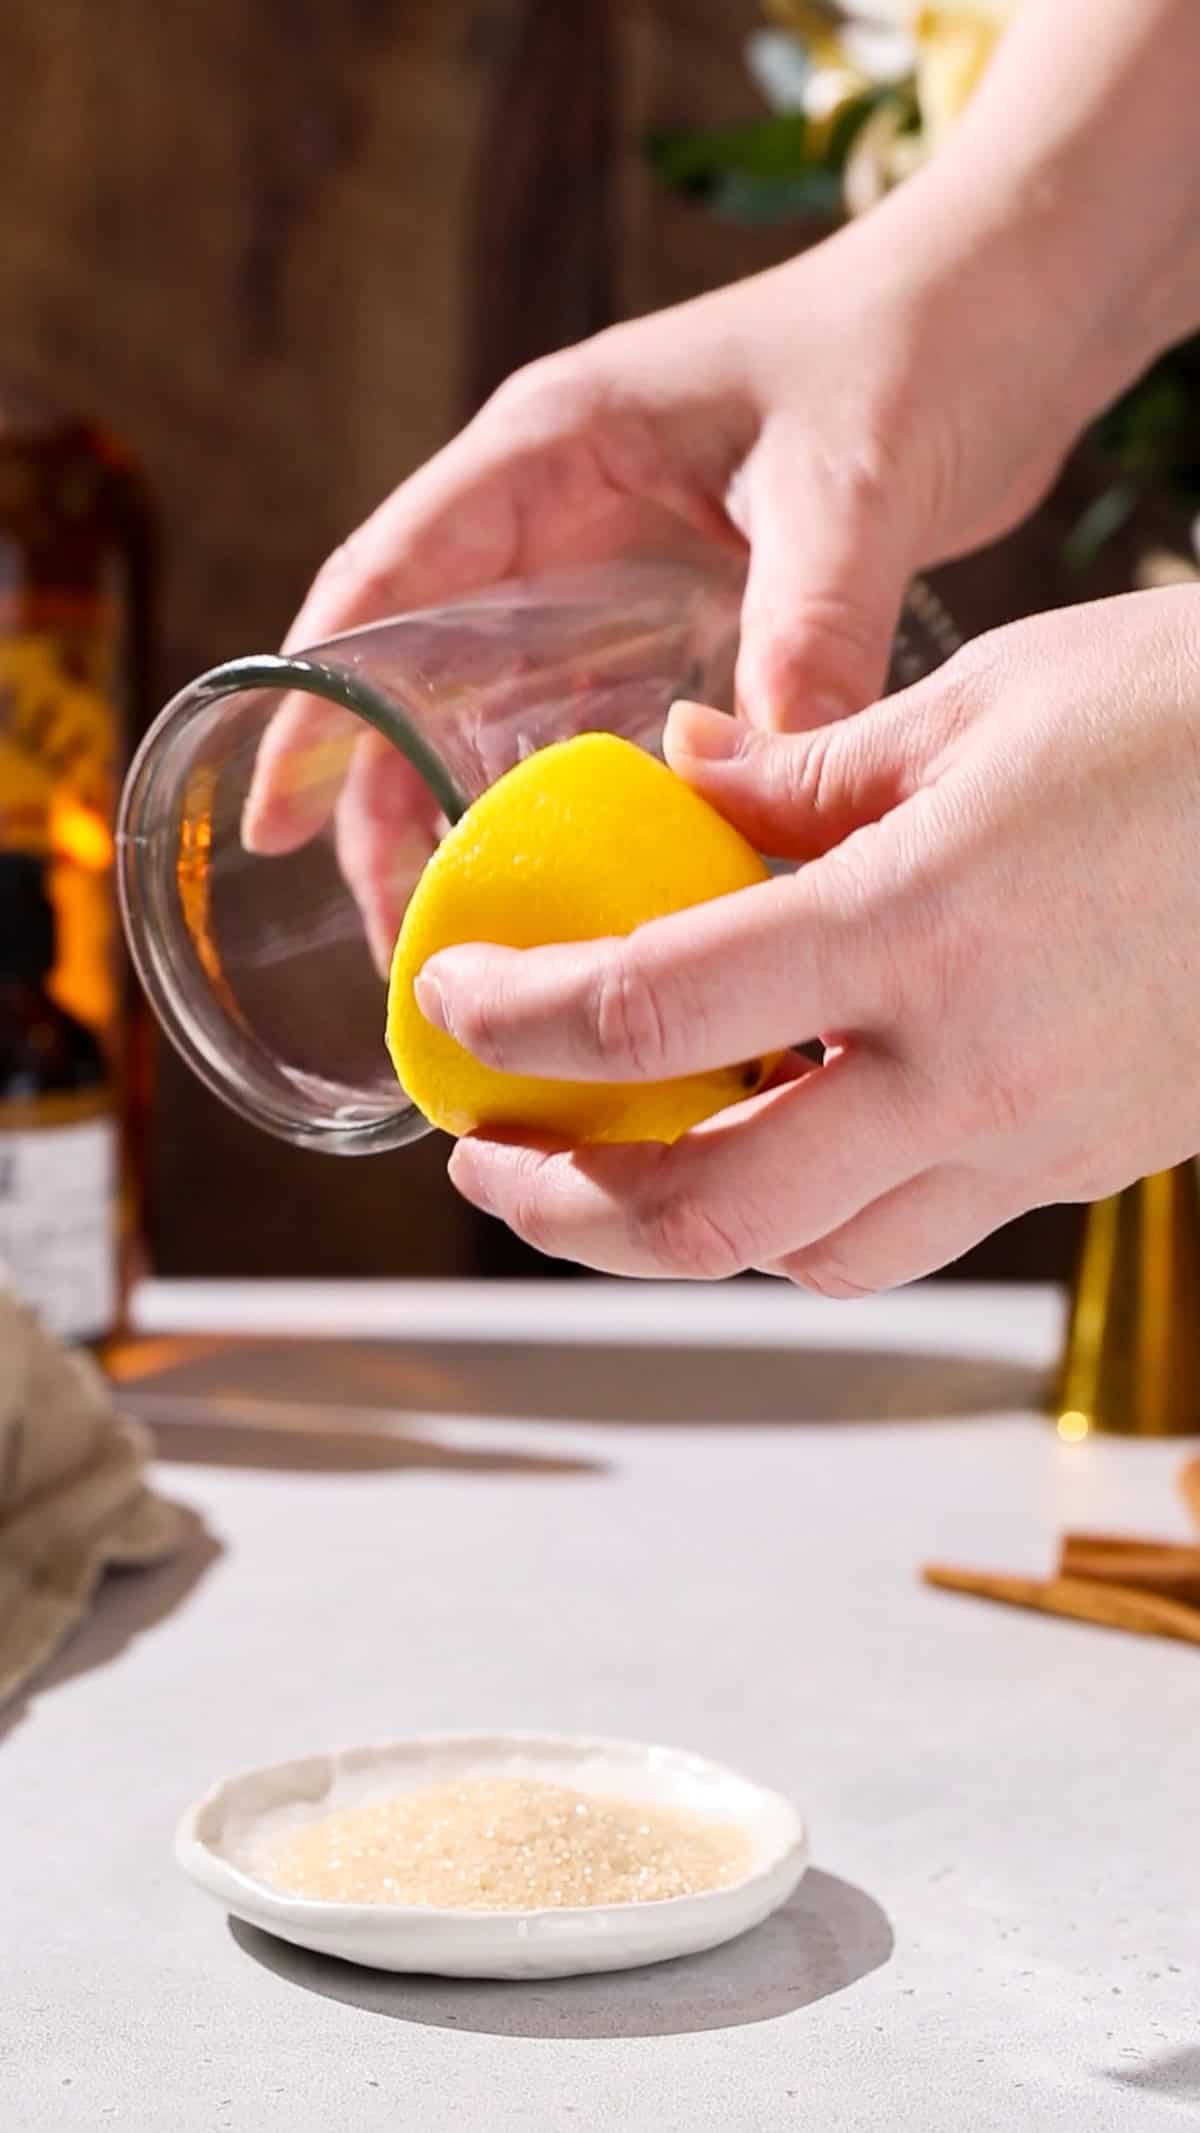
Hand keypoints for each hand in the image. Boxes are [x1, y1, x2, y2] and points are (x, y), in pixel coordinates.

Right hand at [241, 162, 1102, 948]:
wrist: (1005, 311)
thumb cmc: (915, 347)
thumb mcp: (850, 485)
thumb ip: (807, 626)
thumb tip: (764, 787)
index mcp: (547, 448)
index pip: (382, 581)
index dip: (313, 703)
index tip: (268, 815)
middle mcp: (557, 509)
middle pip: (418, 666)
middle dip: (386, 797)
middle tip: (396, 931)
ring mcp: (613, 560)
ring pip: (496, 701)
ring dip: (472, 810)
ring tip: (473, 937)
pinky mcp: (679, 606)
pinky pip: (593, 716)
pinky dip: (571, 797)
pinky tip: (582, 886)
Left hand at [417, 589, 1199, 1289]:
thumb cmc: (1189, 717)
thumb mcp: (973, 702)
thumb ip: (795, 771)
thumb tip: (667, 779)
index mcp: (915, 925)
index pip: (645, 1018)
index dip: (511, 1024)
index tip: (451, 1008)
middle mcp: (967, 1067)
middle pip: (710, 1212)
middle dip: (563, 1208)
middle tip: (490, 1162)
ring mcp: (1038, 1140)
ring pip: (812, 1256)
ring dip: (687, 1230)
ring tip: (615, 1167)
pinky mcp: (1087, 1168)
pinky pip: (913, 1231)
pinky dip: (811, 1211)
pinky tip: (779, 1135)